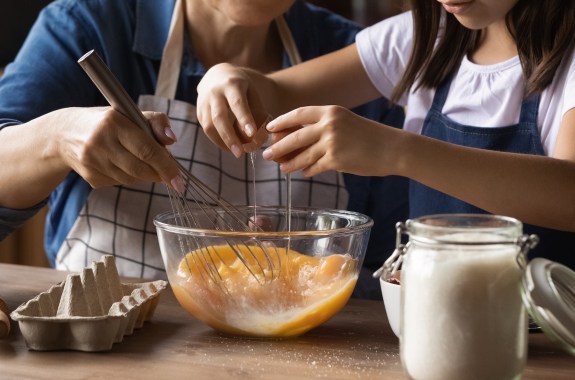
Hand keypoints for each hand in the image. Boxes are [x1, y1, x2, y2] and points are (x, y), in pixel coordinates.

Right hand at [56, 107, 180, 188]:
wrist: (64, 134)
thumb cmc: (107, 122)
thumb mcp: (130, 114)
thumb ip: (156, 122)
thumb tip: (171, 140)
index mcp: (113, 123)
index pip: (147, 150)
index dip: (167, 167)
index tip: (180, 181)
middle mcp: (100, 142)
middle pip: (141, 169)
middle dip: (158, 173)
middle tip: (166, 172)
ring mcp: (92, 162)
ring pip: (132, 178)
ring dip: (143, 174)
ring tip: (138, 160)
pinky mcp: (90, 177)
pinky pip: (120, 183)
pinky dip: (128, 177)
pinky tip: (120, 164)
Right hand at [197, 63, 270, 156]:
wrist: (217, 75)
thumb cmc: (241, 87)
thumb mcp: (252, 92)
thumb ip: (257, 111)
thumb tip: (260, 136)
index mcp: (231, 84)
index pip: (237, 103)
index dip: (244, 119)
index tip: (252, 134)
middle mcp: (214, 92)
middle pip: (219, 117)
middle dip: (230, 137)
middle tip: (240, 153)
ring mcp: (203, 102)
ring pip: (209, 125)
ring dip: (222, 142)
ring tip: (236, 152)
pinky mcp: (199, 111)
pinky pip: (206, 129)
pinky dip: (217, 140)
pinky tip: (229, 146)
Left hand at [262, 105, 395, 176]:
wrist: (392, 148)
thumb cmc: (369, 136)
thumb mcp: (345, 122)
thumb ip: (323, 127)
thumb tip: (296, 140)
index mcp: (331, 111)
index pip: (298, 114)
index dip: (281, 122)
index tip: (269, 129)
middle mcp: (329, 125)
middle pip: (295, 137)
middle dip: (278, 147)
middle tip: (266, 154)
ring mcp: (332, 143)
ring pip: (302, 155)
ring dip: (290, 163)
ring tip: (282, 168)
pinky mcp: (336, 160)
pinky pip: (314, 167)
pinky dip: (307, 171)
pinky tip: (303, 172)